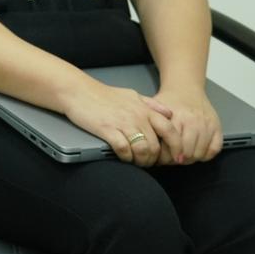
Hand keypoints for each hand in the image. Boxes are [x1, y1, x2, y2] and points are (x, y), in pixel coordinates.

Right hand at [60, 77, 175, 167]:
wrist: (78, 91)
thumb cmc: (103, 94)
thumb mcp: (132, 94)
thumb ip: (151, 104)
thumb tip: (168, 113)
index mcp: (145, 110)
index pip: (170, 131)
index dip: (176, 147)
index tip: (175, 157)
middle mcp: (138, 117)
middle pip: (156, 146)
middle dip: (154, 159)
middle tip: (148, 162)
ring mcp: (123, 123)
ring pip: (142, 150)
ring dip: (141, 161)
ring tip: (136, 162)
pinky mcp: (108, 130)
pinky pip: (124, 149)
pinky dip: (126, 157)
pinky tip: (123, 157)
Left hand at [150, 85, 222, 164]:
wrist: (186, 88)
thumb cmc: (169, 100)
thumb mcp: (154, 108)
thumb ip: (150, 125)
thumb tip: (145, 145)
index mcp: (176, 118)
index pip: (171, 147)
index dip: (165, 158)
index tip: (160, 160)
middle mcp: (193, 122)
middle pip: (187, 153)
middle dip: (176, 160)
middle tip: (170, 160)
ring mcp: (207, 125)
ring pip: (200, 153)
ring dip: (190, 159)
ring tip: (181, 157)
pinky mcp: (217, 127)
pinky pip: (214, 149)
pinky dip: (205, 155)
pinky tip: (196, 153)